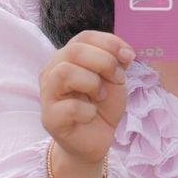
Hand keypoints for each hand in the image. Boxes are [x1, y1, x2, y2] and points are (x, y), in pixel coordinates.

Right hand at [39, 31, 133, 166]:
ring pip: (65, 72)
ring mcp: (48, 94)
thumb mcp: (114, 79)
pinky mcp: (50, 118)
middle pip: (74, 50)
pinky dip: (88, 111)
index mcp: (68, 58)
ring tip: (100, 96)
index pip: (84, 37)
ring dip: (92, 83)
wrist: (96, 140)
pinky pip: (70, 107)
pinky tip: (91, 115)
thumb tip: (124, 53)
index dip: (109, 43)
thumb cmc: (102, 106)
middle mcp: (53, 71)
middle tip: (117, 79)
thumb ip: (116, 62)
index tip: (129, 57)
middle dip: (104, 62)